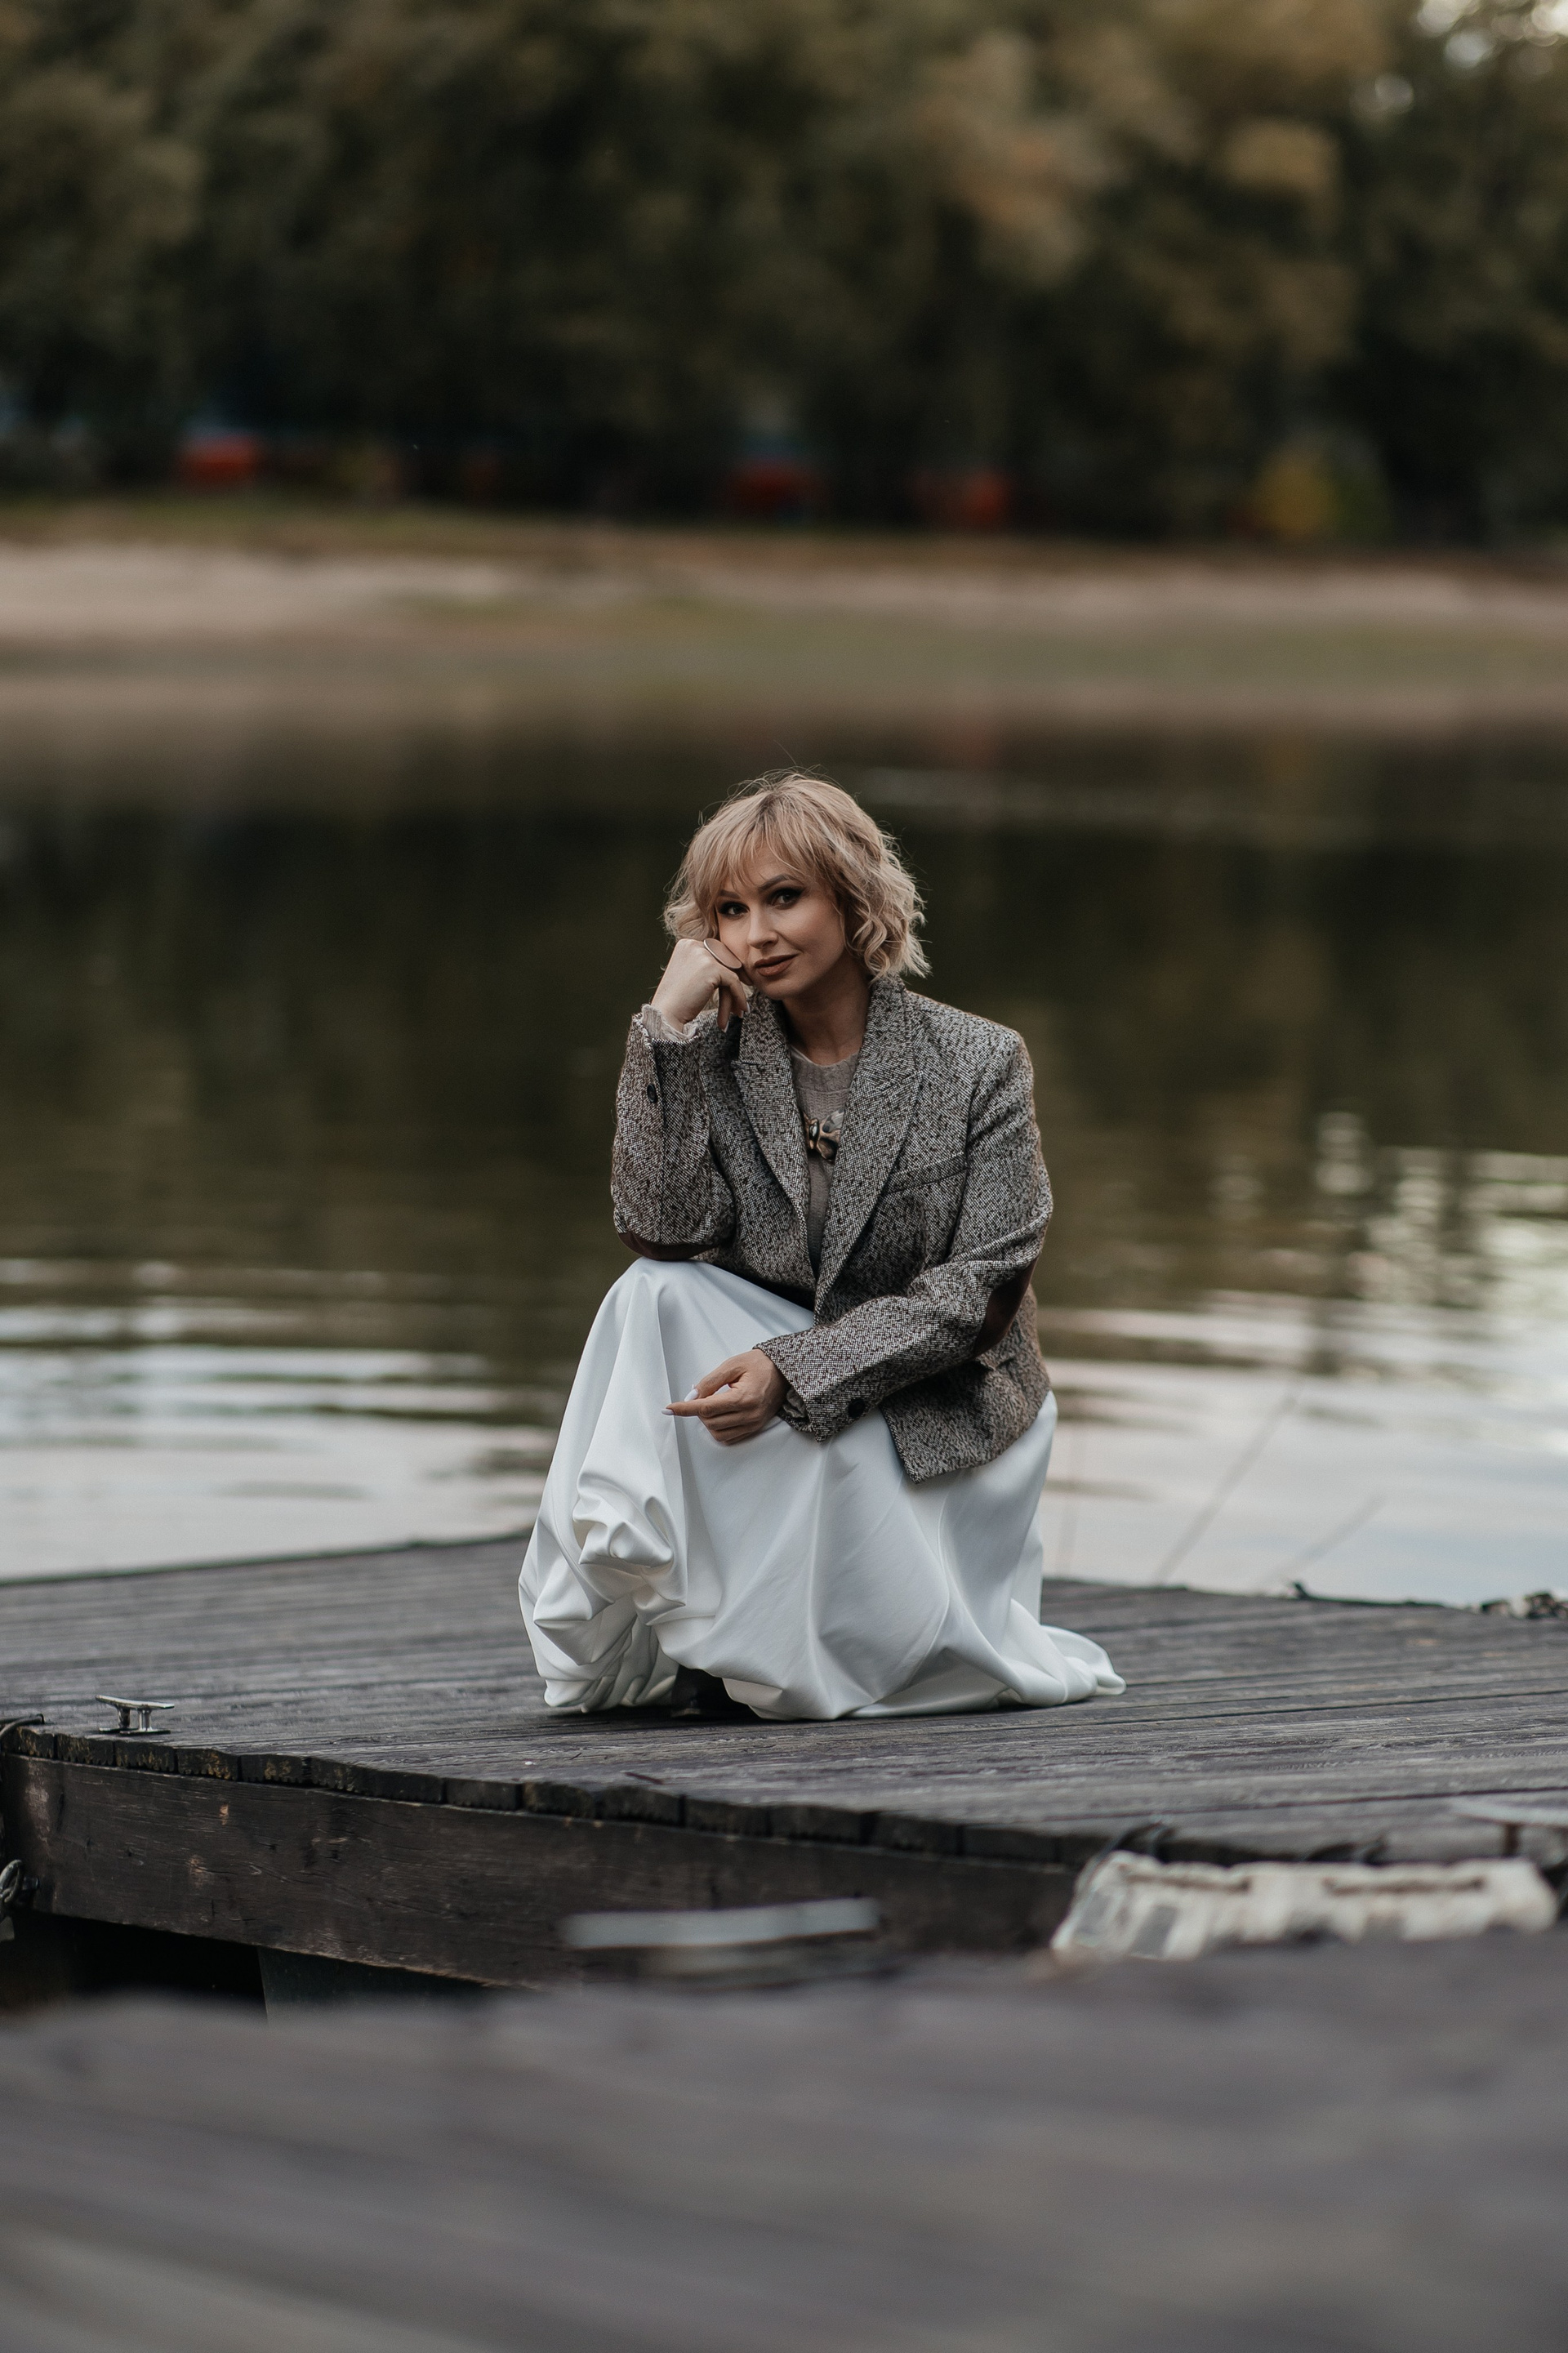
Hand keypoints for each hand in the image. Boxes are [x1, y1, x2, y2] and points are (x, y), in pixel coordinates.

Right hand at [650, 936, 747, 1031]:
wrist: (666, 1015)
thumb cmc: (676, 1001)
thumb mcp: (689, 975)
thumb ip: (707, 967)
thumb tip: (735, 968)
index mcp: (687, 944)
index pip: (717, 956)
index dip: (725, 976)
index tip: (730, 994)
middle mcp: (694, 945)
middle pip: (725, 964)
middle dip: (731, 987)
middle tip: (736, 1006)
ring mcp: (703, 955)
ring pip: (730, 974)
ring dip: (734, 995)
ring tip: (738, 1012)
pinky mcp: (712, 968)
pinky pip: (734, 982)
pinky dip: (739, 996)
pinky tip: (741, 1010)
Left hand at [667, 1349, 785, 1444]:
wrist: (784, 1372)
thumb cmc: (758, 1364)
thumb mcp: (732, 1365)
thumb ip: (709, 1382)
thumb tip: (691, 1396)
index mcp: (744, 1398)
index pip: (706, 1408)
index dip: (684, 1409)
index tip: (668, 1409)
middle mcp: (750, 1415)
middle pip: (710, 1421)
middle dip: (698, 1410)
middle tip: (702, 1395)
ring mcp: (754, 1424)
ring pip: (717, 1433)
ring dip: (707, 1421)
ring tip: (713, 1403)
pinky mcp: (755, 1428)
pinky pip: (729, 1437)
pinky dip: (718, 1428)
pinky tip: (719, 1414)